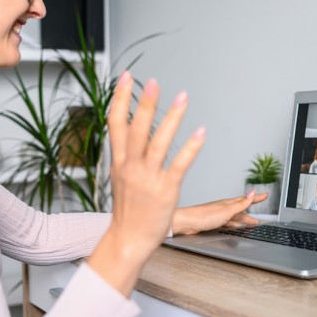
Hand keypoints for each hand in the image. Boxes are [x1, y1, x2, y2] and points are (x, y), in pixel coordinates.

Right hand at [87, 72, 204, 295]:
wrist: (128, 238)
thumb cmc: (128, 209)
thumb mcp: (120, 176)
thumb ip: (125, 152)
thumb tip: (130, 129)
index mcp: (119, 161)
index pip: (116, 123)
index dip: (120, 99)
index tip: (125, 78)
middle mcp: (131, 166)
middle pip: (136, 129)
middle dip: (144, 103)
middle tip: (153, 82)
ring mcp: (148, 178)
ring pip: (159, 142)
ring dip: (171, 118)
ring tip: (182, 98)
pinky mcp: (166, 189)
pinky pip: (179, 164)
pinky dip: (190, 148)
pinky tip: (200, 132)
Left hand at [172, 190, 268, 234]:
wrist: (187, 223)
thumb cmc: (203, 216)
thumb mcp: (226, 211)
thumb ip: (240, 204)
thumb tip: (252, 193)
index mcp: (228, 203)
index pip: (246, 199)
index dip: (256, 198)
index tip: (265, 195)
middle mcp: (224, 207)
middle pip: (241, 209)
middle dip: (251, 212)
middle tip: (260, 216)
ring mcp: (218, 214)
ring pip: (235, 217)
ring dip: (243, 219)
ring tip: (251, 223)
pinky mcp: (212, 222)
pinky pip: (228, 222)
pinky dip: (234, 224)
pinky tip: (234, 227)